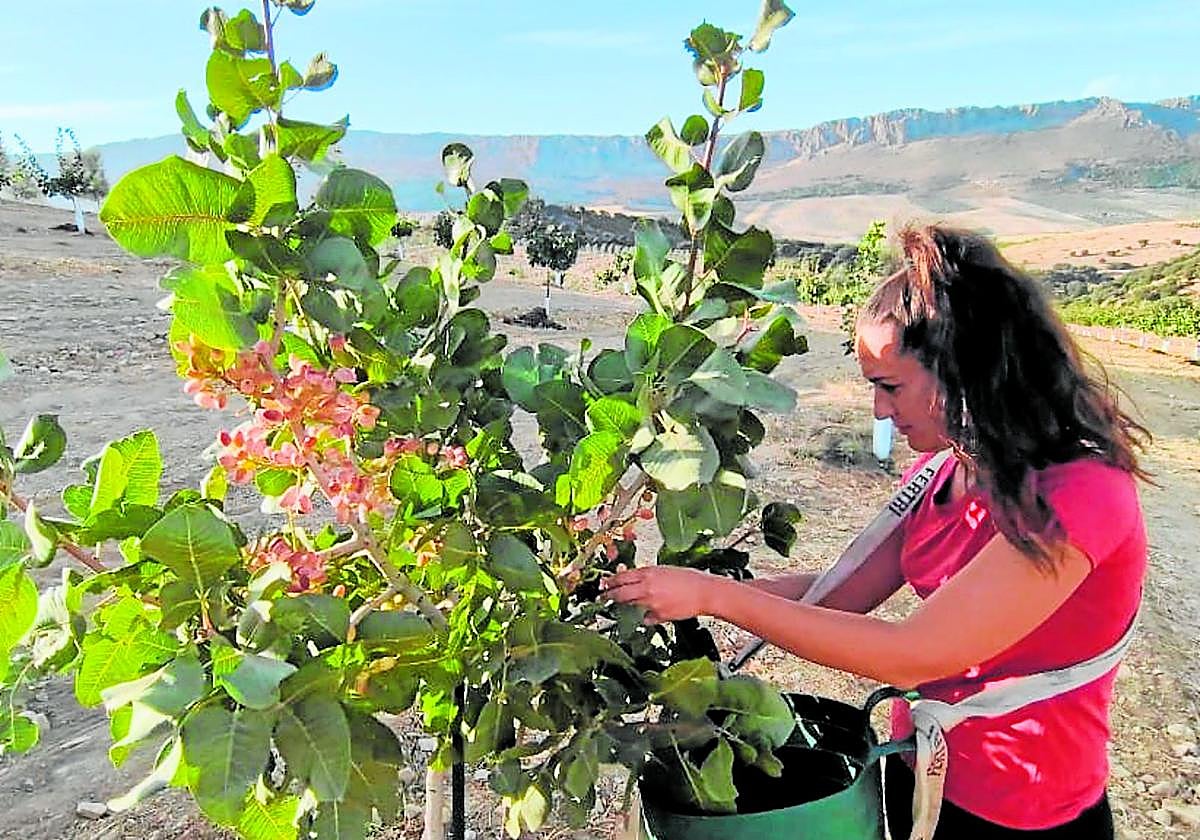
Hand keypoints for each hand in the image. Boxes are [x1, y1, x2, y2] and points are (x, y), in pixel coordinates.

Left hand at [600, 565, 723, 623]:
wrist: (704, 593)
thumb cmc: (689, 579)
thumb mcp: (665, 570)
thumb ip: (648, 576)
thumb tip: (635, 581)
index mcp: (648, 573)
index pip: (622, 577)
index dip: (610, 581)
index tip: (604, 584)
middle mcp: (646, 588)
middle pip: (620, 593)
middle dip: (610, 595)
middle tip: (603, 597)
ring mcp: (651, 603)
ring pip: (631, 604)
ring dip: (627, 604)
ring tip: (626, 603)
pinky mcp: (658, 616)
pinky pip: (646, 618)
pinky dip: (647, 616)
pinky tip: (651, 613)